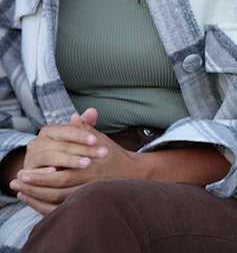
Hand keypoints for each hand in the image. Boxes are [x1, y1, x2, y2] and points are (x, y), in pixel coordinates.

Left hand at [13, 110, 142, 214]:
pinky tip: (31, 199)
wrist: (131, 173)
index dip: (40, 176)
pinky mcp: (83, 201)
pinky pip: (60, 208)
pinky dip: (43, 206)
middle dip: (35, 186)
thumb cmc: (112, 155)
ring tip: (20, 191)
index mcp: (91, 167)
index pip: (60, 175)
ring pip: (57, 201)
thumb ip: (86, 129)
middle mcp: (89, 183)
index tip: (23, 171)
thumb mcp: (101, 140)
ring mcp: (87, 194)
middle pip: (56, 189)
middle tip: (17, 181)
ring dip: (36, 196)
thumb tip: (74, 116)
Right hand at [21, 111, 107, 171]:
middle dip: (84, 150)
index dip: (81, 135)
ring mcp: (29, 158)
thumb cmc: (68, 154)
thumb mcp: (78, 140)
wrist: (48, 173)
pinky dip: (43, 173)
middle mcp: (37, 143)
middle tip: (102, 153)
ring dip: (69, 160)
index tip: (96, 140)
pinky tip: (57, 173)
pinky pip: (33, 172)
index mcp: (49, 131)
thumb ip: (85, 126)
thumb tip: (92, 110)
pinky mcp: (25, 173)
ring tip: (87, 163)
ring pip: (49, 157)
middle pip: (61, 144)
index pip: (65, 130)